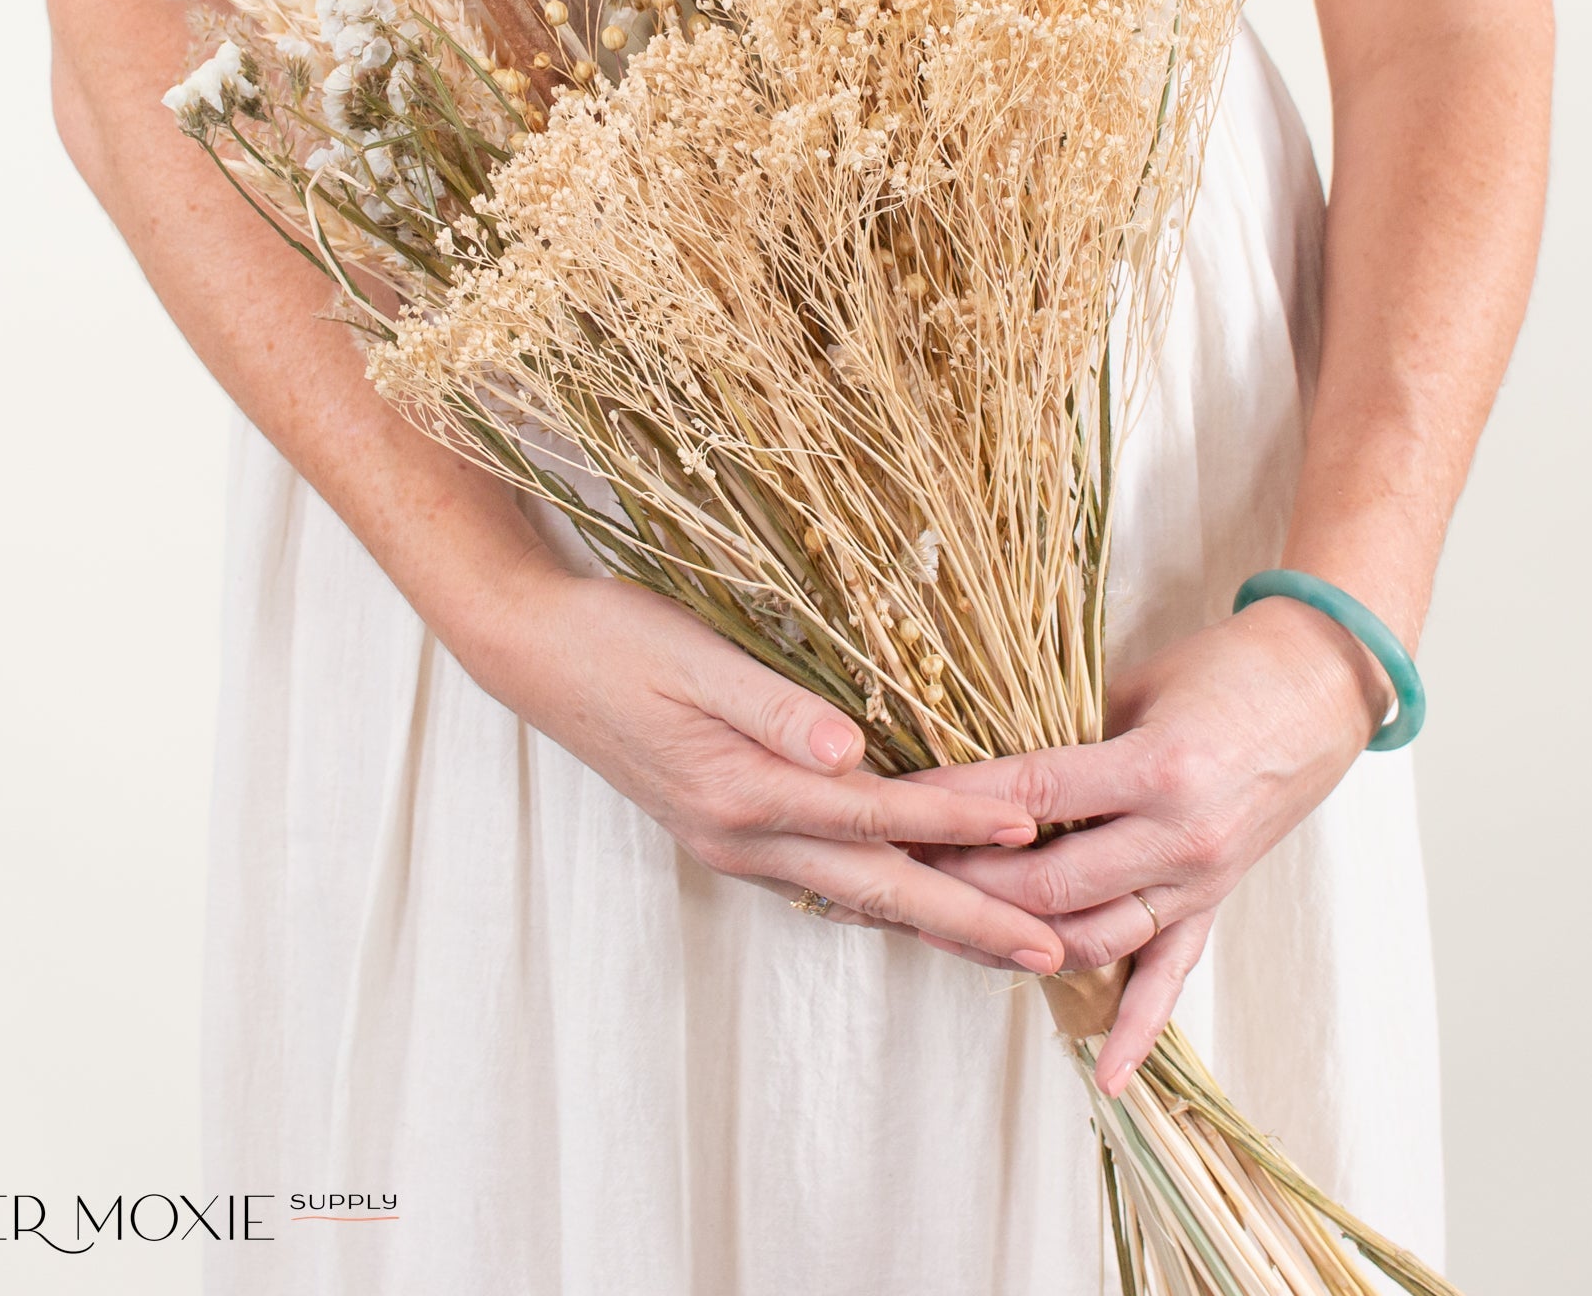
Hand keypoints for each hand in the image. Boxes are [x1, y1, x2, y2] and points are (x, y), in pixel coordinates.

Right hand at [448, 547, 1070, 973]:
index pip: (874, 818)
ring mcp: (734, 843)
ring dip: (937, 922)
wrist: (536, 653)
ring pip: (856, 896)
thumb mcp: (691, 655)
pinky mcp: (729, 830)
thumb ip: (771, 706)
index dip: (956, 825)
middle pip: (877, 889)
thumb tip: (846, 751)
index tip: (1033, 834)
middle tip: (1055, 953)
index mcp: (740, 792)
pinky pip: (826, 880)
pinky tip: (920, 900)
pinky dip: (886, 896)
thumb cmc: (616, 639)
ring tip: (1013, 945)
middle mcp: (742, 836)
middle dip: (970, 921)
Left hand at [911, 596, 1391, 1091]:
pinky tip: (1105, 1077)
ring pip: (1094, 940)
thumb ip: (1068, 735)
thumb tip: (982, 766)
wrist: (1321, 689)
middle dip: (965, 880)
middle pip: (1050, 883)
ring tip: (946, 931)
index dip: (960, 799)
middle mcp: (1181, 837)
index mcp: (1159, 768)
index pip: (1035, 794)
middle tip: (902, 866)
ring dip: (1016, 942)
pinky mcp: (1215, 904)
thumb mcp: (1138, 685)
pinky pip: (1171, 978)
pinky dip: (1136, 1031)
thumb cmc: (1225, 670)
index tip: (901, 798)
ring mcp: (1200, 881)